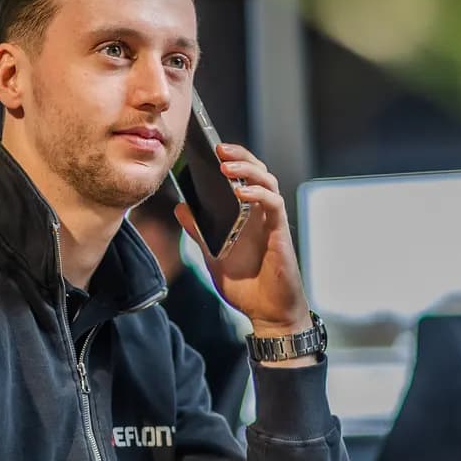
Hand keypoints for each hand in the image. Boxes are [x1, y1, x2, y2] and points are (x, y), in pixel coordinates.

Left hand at [174, 144, 309, 336]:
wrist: (266, 313)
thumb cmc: (245, 285)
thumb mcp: (212, 255)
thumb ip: (199, 231)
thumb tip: (180, 207)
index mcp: (245, 214)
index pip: (242, 176)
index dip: (231, 159)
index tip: (210, 147)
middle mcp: (260, 213)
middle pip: (256, 171)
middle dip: (239, 155)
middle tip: (218, 148)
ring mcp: (271, 220)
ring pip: (268, 181)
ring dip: (248, 170)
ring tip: (226, 166)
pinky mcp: (280, 232)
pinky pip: (273, 204)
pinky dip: (258, 194)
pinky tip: (241, 192)